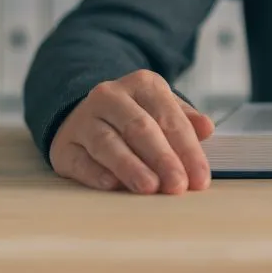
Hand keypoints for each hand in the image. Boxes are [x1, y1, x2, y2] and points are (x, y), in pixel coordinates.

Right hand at [49, 69, 214, 193]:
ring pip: (108, 143)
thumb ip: (186, 120)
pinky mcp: (65, 144)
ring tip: (150, 188)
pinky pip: (80, 159)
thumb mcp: (164, 109)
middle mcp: (110, 96)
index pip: (170, 118)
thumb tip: (207, 128)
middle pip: (140, 129)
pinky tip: (112, 185)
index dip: (188, 150)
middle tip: (178, 186)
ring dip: (131, 167)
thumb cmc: (136, 116)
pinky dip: (96, 173)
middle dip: (163, 159)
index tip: (200, 179)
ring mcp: (84, 119)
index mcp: (143, 84)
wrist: (86, 114)